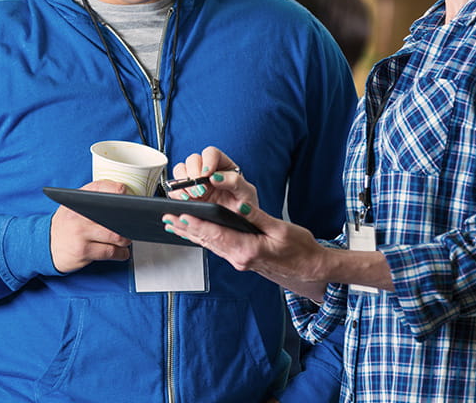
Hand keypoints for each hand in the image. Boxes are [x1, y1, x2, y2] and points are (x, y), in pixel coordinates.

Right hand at [50, 179, 131, 272]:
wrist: (43, 245)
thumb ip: (92, 199)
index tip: (129, 197)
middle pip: (114, 214)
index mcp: (76, 199)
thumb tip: (121, 197)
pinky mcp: (83, 251)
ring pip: (115, 235)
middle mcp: (78, 214)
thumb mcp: (72, 206)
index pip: (101, 187)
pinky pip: (110, 252)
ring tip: (127, 239)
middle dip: (128, 221)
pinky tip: (122, 252)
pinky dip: (120, 253)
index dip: (119, 191)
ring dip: (126, 239)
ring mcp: (80, 233)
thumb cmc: (64, 225)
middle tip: (133, 223)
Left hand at [163, 147, 326, 296]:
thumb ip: (257, 216)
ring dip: (189, 233)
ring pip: (208, 244)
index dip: (197, 224)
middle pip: (207, 240)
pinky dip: (202, 237)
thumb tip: (239, 205)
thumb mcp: (281, 228)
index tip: (180, 215)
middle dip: (185, 227)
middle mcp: (239, 258)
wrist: (310, 269)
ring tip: (171, 222)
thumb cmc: (300, 248)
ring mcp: (238, 260)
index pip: (216, 235)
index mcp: (248, 250)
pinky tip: (192, 232)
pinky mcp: (240, 259)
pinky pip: (216, 247)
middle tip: (165, 216)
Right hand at [167, 146, 253, 206]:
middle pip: (192, 159)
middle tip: (200, 189)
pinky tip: (186, 200)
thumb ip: (236, 182)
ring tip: (193, 195)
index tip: (207, 174)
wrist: (236, 226)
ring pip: (180, 170)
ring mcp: (195, 183)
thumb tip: (216, 177)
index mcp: (223, 166)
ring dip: (183, 182)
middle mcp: (207, 172)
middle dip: (193, 173)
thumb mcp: (247, 194)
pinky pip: (174, 188)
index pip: (211, 153)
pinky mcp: (186, 194)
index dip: (207, 161)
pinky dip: (177, 193)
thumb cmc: (245, 208)